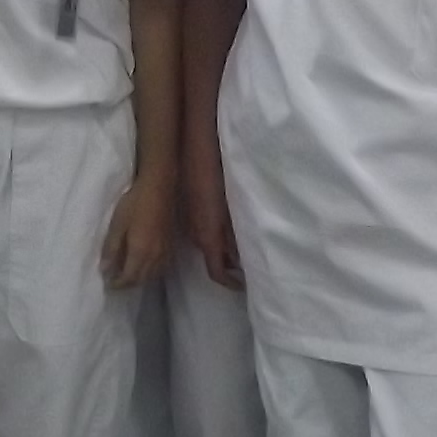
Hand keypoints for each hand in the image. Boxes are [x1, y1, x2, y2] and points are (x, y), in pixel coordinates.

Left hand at [101, 162, 173, 290]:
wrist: (159, 188)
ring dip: (140, 280)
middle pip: (142, 280)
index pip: (129, 278)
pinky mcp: (171, 246)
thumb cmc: (134, 204)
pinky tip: (144, 266)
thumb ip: (111, 249)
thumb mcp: (117, 225)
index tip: (108, 284)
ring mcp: (165, 252)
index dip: (118, 284)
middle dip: (128, 284)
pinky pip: (161, 267)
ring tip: (128, 276)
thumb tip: (105, 269)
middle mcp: (155, 257)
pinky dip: (151, 272)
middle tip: (116, 282)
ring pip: (153, 275)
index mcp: (140, 253)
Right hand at [182, 157, 242, 289]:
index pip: (216, 272)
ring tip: (240, 246)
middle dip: (228, 265)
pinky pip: (202, 232)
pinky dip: (215, 237)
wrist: (190, 151)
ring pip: (207, 245)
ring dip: (222, 250)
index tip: (243, 284)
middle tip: (247, 264)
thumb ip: (234, 235)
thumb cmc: (213, 176)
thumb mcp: (229, 209)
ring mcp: (190, 222)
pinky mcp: (189, 211)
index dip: (230, 282)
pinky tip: (227, 226)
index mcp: (207, 236)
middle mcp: (196, 234)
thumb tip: (239, 257)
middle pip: (212, 259)